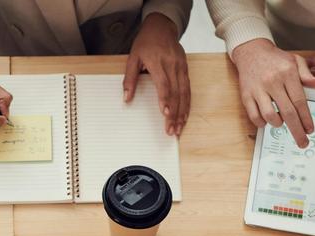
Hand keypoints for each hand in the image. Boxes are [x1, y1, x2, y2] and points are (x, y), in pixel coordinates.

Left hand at [124, 13, 189, 135]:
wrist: (161, 27)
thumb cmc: (145, 43)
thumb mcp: (132, 58)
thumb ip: (130, 79)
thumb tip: (126, 98)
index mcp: (158, 62)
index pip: (164, 84)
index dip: (166, 100)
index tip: (166, 114)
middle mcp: (172, 65)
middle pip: (176, 93)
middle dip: (175, 113)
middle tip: (172, 130)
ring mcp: (181, 67)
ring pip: (185, 93)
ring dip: (183, 112)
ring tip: (179, 127)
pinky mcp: (186, 69)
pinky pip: (188, 89)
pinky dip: (187, 104)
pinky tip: (185, 116)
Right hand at [230, 38, 314, 147]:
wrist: (251, 51)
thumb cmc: (274, 59)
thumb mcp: (294, 60)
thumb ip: (306, 74)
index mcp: (287, 73)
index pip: (300, 101)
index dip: (306, 118)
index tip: (310, 130)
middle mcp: (273, 82)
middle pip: (288, 112)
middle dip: (297, 130)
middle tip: (302, 142)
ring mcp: (258, 89)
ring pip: (270, 116)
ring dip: (278, 124)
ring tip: (281, 122)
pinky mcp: (246, 95)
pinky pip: (254, 116)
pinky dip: (262, 123)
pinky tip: (266, 120)